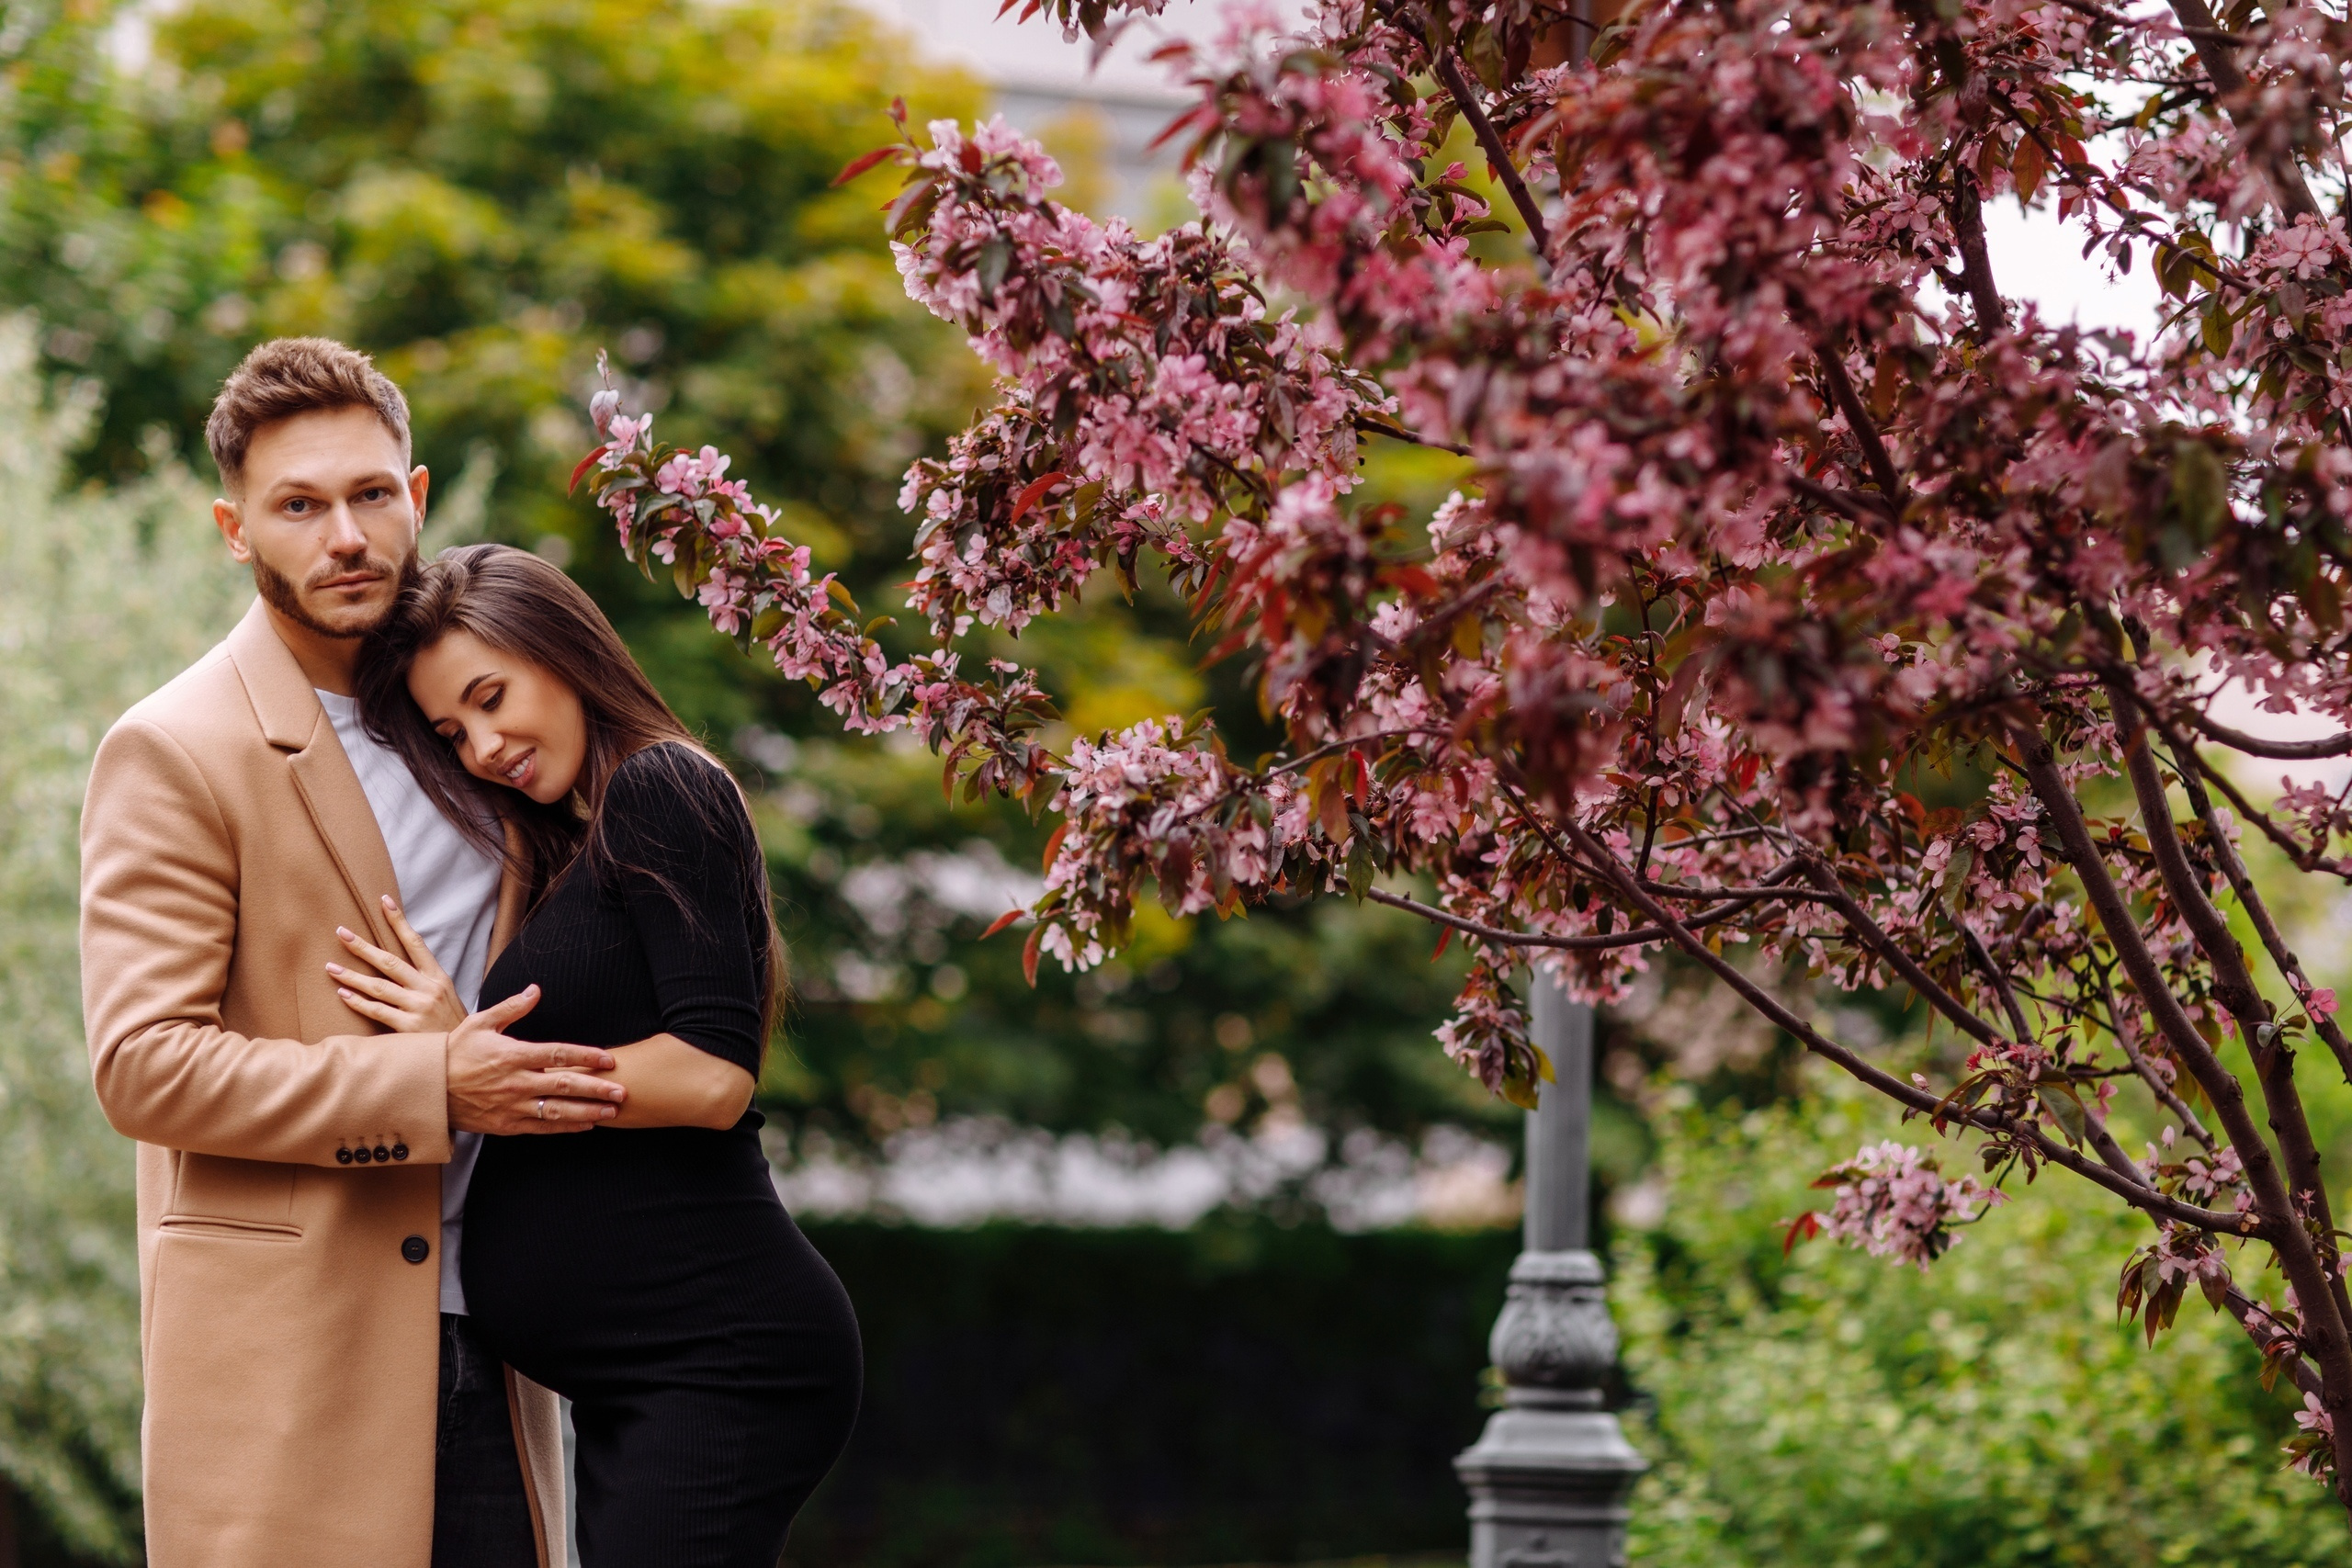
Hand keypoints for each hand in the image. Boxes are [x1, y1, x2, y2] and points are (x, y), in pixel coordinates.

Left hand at [329, 895, 464, 1032]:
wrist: (463, 1053)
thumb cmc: (450, 1022)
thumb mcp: (445, 994)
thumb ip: (423, 979)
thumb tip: (393, 962)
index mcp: (437, 977)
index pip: (415, 942)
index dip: (399, 921)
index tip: (384, 901)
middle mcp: (428, 989)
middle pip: (390, 962)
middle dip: (363, 947)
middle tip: (342, 933)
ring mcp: (418, 1008)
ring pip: (379, 987)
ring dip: (352, 976)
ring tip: (331, 967)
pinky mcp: (409, 1028)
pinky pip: (378, 1011)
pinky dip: (359, 1002)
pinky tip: (343, 994)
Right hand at [445, 987, 628, 1134]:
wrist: (426, 1088)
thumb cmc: (454, 1051)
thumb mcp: (480, 1023)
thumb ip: (512, 1008)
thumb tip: (536, 990)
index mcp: (512, 1054)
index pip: (558, 1053)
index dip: (586, 1056)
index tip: (609, 1059)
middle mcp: (516, 1082)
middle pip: (565, 1085)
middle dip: (597, 1089)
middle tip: (622, 1091)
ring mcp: (511, 1106)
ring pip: (557, 1111)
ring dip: (587, 1112)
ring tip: (612, 1113)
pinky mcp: (506, 1125)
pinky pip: (542, 1128)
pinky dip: (566, 1127)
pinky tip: (586, 1125)